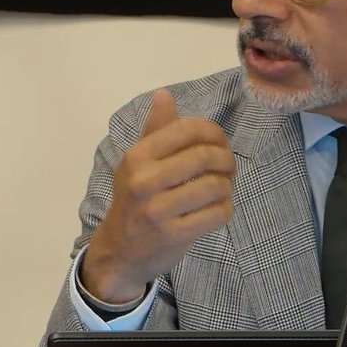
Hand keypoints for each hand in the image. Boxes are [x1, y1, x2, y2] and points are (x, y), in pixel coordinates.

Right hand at [81, 89, 235, 302]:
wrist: (118, 252)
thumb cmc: (134, 200)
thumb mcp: (137, 163)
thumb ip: (155, 130)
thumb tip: (164, 94)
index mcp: (137, 156)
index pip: (187, 129)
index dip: (213, 132)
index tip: (219, 142)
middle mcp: (144, 180)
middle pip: (204, 156)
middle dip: (226, 159)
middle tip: (228, 167)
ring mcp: (157, 210)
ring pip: (215, 186)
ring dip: (227, 185)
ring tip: (222, 187)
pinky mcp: (173, 236)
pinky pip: (217, 214)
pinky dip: (225, 208)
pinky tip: (218, 208)